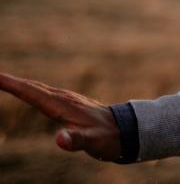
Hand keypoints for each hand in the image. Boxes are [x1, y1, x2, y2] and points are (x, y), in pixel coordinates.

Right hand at [0, 71, 122, 162]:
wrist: (124, 130)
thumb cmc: (106, 137)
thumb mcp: (91, 141)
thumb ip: (76, 140)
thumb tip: (60, 140)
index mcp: (62, 105)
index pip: (31, 92)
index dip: (11, 85)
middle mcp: (62, 98)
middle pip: (30, 87)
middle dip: (8, 81)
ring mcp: (64, 99)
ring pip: (36, 88)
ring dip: (16, 83)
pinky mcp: (66, 102)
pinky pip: (42, 93)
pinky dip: (28, 89)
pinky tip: (24, 89)